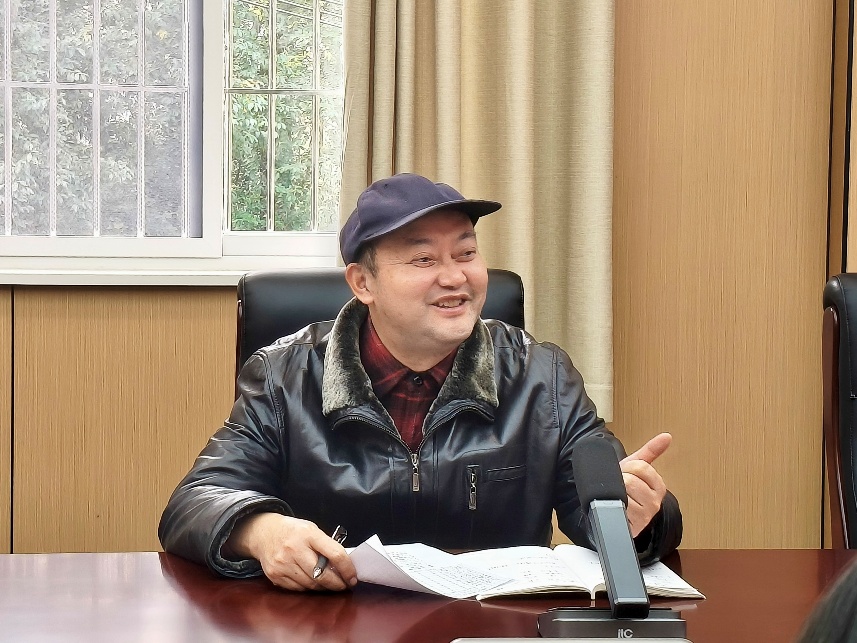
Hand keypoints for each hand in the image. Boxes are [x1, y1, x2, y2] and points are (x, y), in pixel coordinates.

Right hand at [226, 513, 357, 591]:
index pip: (335, 554)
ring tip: (330, 584)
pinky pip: (298, 589)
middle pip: (322, 575)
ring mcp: (283, 563)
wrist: (263, 533)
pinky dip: (308, 588)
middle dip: (337, 584)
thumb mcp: (312, 530)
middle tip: (344, 585)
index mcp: (308, 534)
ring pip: (311, 585)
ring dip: (324, 588)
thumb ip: (326, 545)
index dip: (347, 568)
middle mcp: (294, 549)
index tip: (353, 577)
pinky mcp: (275, 575)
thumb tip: (343, 566)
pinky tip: (313, 583)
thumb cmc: (293, 531)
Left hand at [619, 433, 670, 537]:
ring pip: (623, 494)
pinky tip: (614, 506)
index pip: (641, 467)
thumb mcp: (636, 467)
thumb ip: (650, 451)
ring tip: (617, 495)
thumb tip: (666, 436)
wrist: (615, 508)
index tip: (626, 473)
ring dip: (614, 492)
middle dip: (620, 479)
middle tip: (620, 485)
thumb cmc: (626, 488)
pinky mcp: (632, 527)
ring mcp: (644, 516)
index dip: (628, 467)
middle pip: (631, 480)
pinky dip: (612, 505)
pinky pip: (618, 509)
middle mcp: (655, 502)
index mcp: (659, 486)